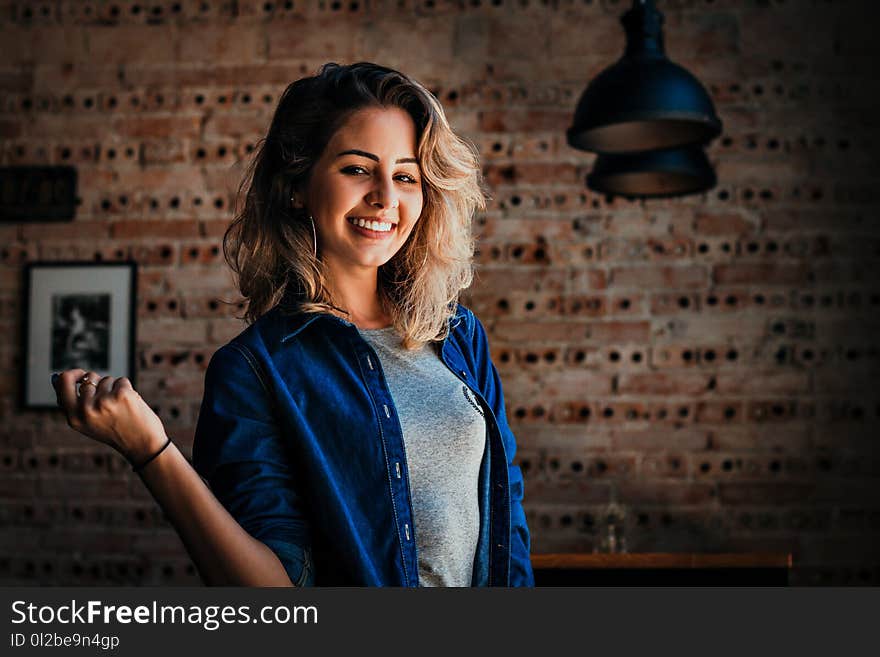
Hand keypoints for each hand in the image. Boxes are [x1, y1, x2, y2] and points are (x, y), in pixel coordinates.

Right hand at [52, 369, 167, 464]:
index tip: (80, 374)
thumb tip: (58, 377)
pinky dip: (126, 389)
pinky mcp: (121, 395)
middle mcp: (86, 410)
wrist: (142, 445)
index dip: (71, 374)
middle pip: (88, 378)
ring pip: (106, 380)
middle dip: (99, 383)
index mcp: (73, 417)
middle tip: (108, 400)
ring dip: (114, 389)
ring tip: (120, 408)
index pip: (63, 383)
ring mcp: (104, 401)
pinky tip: (130, 405)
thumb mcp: (86, 423)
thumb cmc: (114, 432)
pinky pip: (121, 380)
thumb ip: (72, 403)